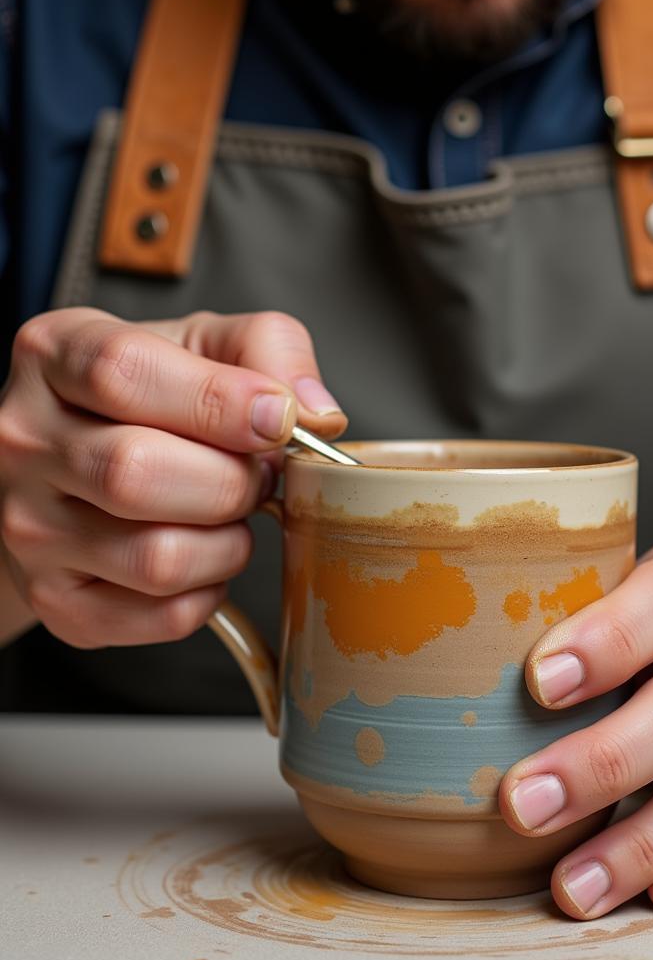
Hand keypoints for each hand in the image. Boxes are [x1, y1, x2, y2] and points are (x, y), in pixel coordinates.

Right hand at [0, 307, 345, 646]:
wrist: (82, 465)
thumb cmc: (152, 398)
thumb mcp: (205, 343)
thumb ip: (268, 349)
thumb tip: (317, 415)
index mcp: (56, 356)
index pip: (123, 373)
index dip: (220, 401)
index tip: (277, 418)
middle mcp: (26, 442)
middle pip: (137, 473)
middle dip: (234, 481)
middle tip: (256, 475)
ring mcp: (31, 529)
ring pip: (157, 558)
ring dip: (229, 542)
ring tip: (230, 515)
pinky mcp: (59, 600)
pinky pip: (164, 615)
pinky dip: (212, 591)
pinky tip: (206, 554)